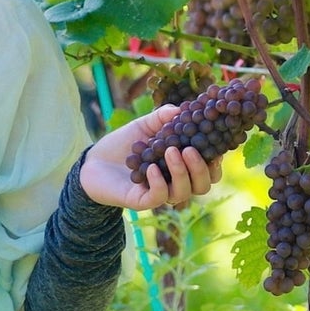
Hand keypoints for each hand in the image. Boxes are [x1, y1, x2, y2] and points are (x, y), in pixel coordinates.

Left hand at [78, 105, 221, 211]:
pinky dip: (159, 181)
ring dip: (181, 171)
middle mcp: (174, 183)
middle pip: (203, 186)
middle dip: (201, 168)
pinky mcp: (141, 201)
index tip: (214, 145)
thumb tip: (182, 109)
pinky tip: (151, 166)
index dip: (216, 161)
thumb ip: (163, 117)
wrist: (93, 161)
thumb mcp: (145, 126)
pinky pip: (159, 197)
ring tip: (171, 151)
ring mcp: (159, 193)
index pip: (209, 171)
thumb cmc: (123, 145)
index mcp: (181, 166)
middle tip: (190, 149)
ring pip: (183, 192)